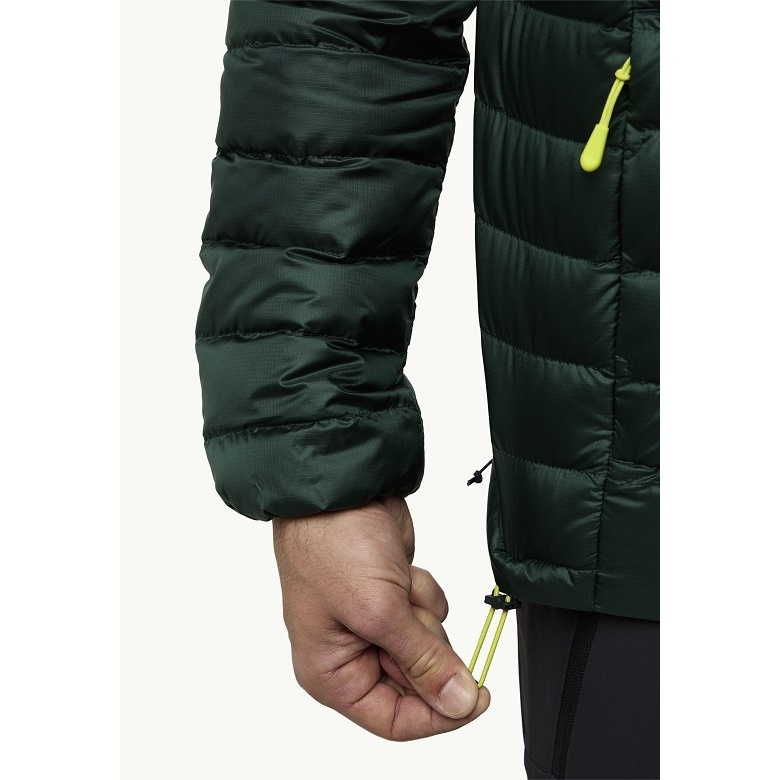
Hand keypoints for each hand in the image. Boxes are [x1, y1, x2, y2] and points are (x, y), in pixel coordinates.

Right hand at [272, 494, 489, 740]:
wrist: (340, 489)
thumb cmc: (331, 546)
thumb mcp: (377, 612)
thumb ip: (422, 663)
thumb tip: (458, 703)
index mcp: (332, 673)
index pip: (395, 720)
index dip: (438, 715)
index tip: (476, 698)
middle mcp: (352, 654)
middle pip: (417, 682)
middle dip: (424, 647)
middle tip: (412, 615)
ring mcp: (375, 622)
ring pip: (429, 644)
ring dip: (422, 614)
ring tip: (396, 584)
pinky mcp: (394, 595)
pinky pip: (430, 611)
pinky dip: (424, 591)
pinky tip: (401, 569)